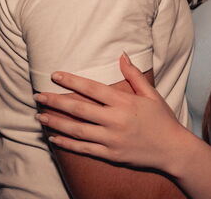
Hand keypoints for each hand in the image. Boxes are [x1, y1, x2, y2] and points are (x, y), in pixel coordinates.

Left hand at [34, 54, 189, 172]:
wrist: (172, 150)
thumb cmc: (162, 119)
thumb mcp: (151, 94)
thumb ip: (134, 75)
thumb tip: (122, 55)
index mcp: (124, 103)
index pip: (92, 89)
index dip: (71, 81)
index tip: (55, 75)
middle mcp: (115, 120)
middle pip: (78, 109)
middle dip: (55, 101)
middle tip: (38, 96)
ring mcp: (111, 139)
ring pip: (76, 130)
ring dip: (55, 123)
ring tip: (39, 117)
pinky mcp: (110, 154)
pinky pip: (83, 148)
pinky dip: (66, 143)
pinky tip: (53, 138)